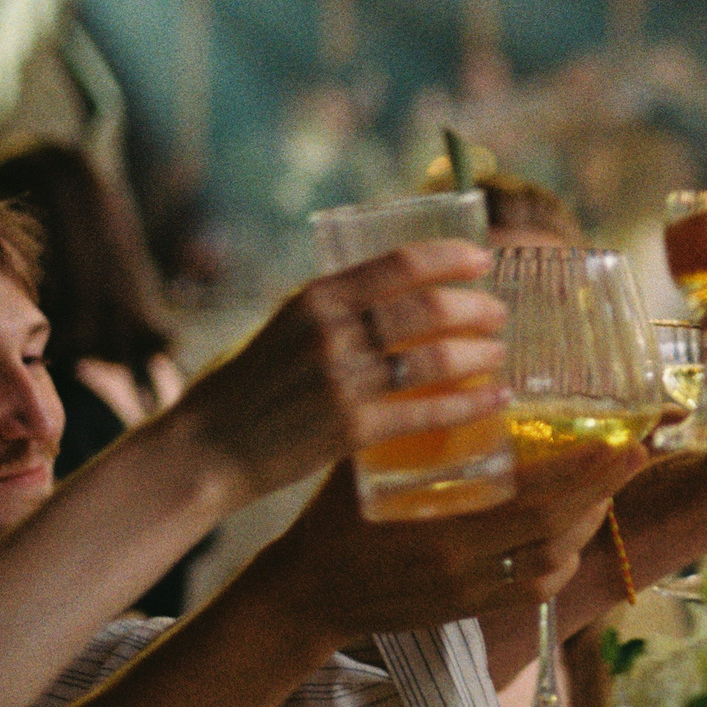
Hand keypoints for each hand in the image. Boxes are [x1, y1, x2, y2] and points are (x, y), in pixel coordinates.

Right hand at [168, 242, 508, 505]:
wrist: (208, 448)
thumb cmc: (247, 385)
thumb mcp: (284, 325)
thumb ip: (334, 310)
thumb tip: (393, 295)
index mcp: (316, 298)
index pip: (399, 263)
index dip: (450, 257)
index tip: (483, 258)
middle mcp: (331, 333)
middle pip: (427, 310)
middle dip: (476, 309)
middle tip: (499, 314)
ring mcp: (342, 382)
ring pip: (434, 359)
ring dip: (479, 354)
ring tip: (499, 354)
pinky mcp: (351, 430)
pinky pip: (426, 413)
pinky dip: (469, 405)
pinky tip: (494, 401)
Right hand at [261, 442, 642, 631]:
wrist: (304, 595)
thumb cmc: (331, 519)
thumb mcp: (368, 464)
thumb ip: (413, 423)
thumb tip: (462, 369)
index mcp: (441, 531)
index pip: (536, 504)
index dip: (586, 476)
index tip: (621, 443)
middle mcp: (464, 569)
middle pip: (557, 535)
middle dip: (602, 493)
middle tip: (634, 454)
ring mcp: (469, 595)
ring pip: (551, 567)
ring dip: (585, 526)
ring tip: (605, 486)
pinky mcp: (467, 611)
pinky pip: (532, 592)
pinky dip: (560, 561)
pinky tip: (568, 533)